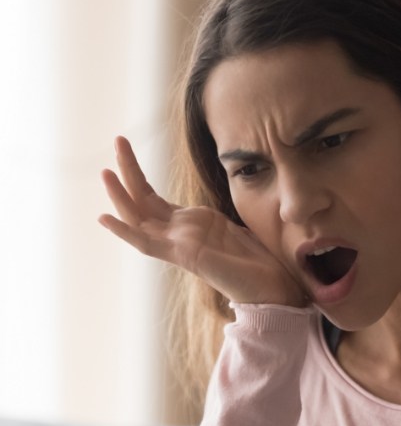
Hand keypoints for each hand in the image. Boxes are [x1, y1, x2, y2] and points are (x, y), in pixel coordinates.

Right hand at [98, 136, 306, 306]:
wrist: (272, 286)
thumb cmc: (257, 260)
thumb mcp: (233, 226)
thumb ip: (216, 217)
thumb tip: (221, 203)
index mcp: (189, 225)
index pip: (152, 197)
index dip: (137, 174)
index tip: (124, 148)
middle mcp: (178, 234)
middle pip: (142, 199)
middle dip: (128, 170)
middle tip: (118, 138)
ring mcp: (178, 245)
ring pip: (139, 218)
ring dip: (120, 195)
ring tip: (105, 172)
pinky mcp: (183, 256)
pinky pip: (147, 244)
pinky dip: (125, 232)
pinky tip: (104, 217)